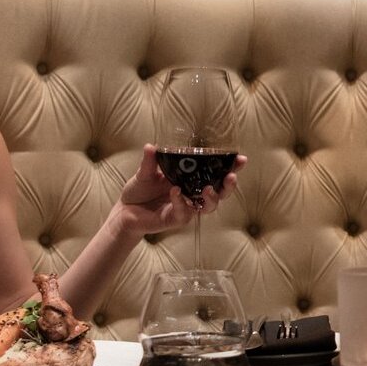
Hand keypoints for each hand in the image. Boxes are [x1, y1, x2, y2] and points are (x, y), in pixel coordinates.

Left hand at [111, 145, 245, 240]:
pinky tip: (175, 192)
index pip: (215, 172)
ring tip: (209, 189)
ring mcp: (188, 207)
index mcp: (191, 178)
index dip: (230, 167)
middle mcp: (194, 193)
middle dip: (229, 186)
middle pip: (220, 192)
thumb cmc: (140, 190)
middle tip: (231, 177)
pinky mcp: (177, 219)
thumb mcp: (145, 172)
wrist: (126, 210)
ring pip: (209, 206)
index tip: (241, 159)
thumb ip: (150, 161)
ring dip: (213, 198)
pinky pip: (185, 212)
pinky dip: (181, 202)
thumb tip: (151, 146)